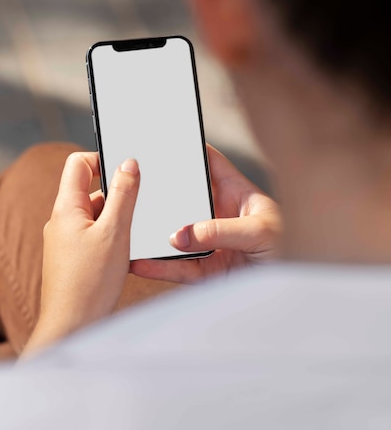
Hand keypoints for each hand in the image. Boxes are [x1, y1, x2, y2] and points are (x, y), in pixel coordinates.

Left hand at [21, 152, 138, 355]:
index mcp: (66, 208)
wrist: (72, 326)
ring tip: (132, 235)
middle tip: (138, 207)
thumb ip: (123, 195)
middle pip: (90, 189)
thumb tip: (128, 164)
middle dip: (117, 194)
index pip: (78, 164)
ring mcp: (66, 240)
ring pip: (96, 214)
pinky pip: (95, 235)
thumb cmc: (90, 282)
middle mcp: (62, 221)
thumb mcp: (115, 232)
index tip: (127, 169)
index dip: (102, 159)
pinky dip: (112, 236)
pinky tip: (125, 252)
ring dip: (116, 218)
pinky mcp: (74, 257)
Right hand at [131, 145, 280, 284]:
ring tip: (127, 228)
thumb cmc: (293, 249)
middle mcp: (220, 216)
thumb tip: (180, 235)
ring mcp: (213, 244)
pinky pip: (179, 268)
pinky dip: (159, 266)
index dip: (188, 151)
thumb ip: (220, 231)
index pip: (209, 164)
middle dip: (160, 194)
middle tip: (131, 188)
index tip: (162, 141)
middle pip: (184, 199)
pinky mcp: (209, 272)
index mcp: (237, 194)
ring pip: (176, 235)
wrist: (301, 287)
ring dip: (153, 233)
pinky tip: (141, 262)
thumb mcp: (261, 231)